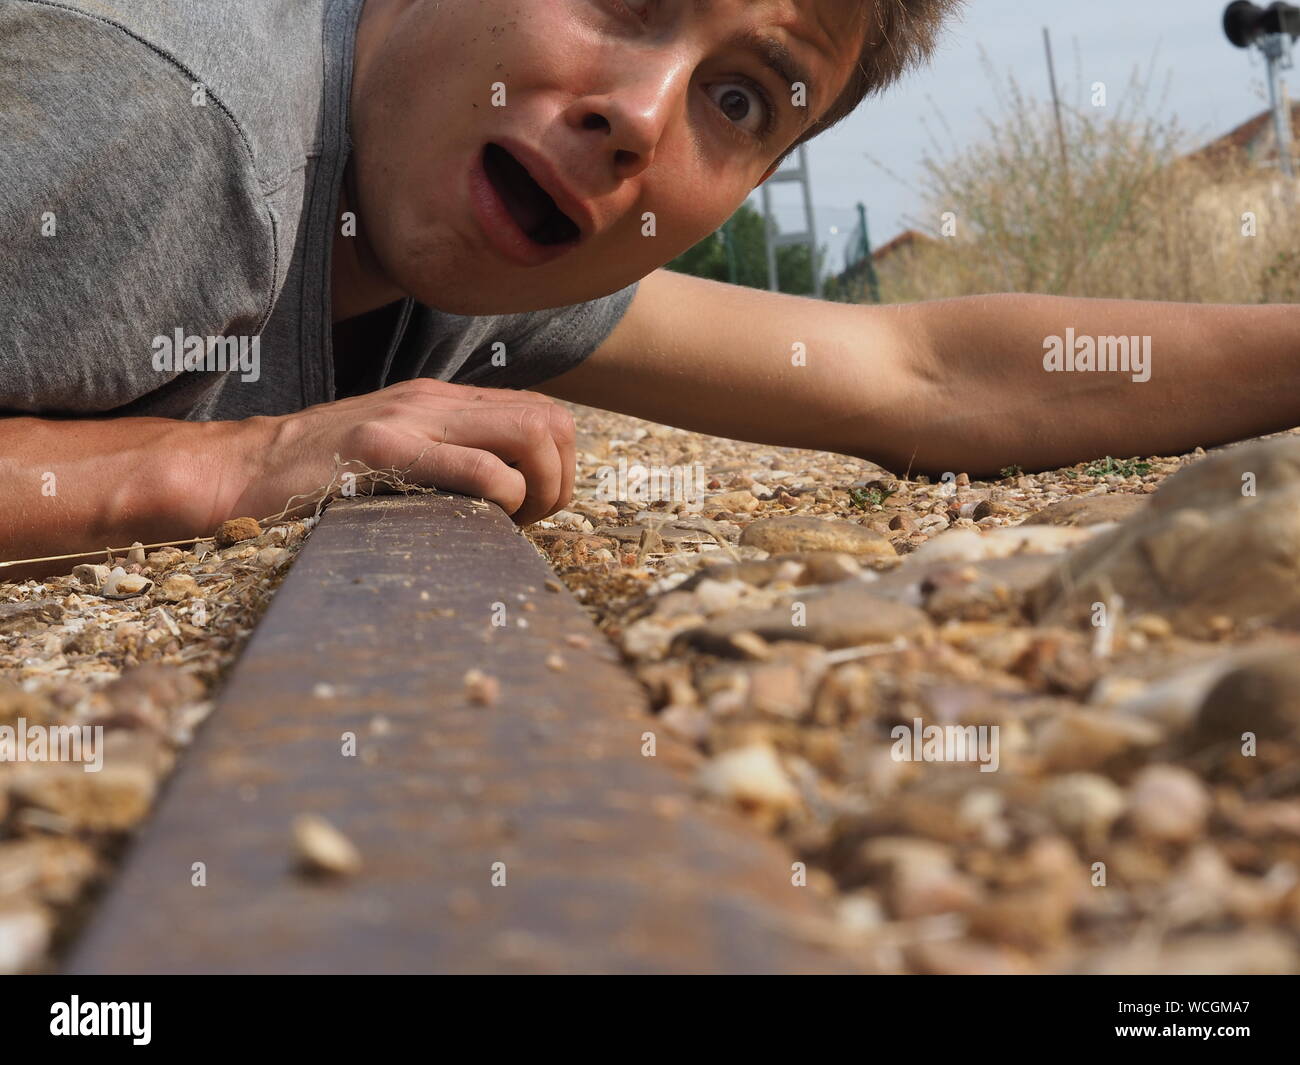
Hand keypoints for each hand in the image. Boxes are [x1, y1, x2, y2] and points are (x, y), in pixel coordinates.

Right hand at [217, 378, 576, 526]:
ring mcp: (411, 421)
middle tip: (528, 522)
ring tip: (508, 524)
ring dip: (539, 489)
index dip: (557, 466)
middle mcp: (436, 401)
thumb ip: (444, 458)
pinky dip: (503, 497)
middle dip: (559, 480)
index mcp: (443, 401)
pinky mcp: (384, 451)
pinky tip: (479, 520)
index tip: (531, 509)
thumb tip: (502, 494)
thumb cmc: (316, 476)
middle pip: (551, 421)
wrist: (238, 470)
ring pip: (530, 435)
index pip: (543, 413)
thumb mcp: (394, 452)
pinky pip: (478, 466)